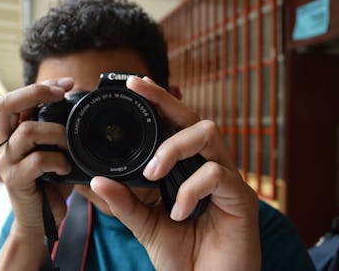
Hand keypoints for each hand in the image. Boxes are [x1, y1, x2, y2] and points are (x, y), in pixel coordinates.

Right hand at [0, 78, 74, 234]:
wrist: (40, 220)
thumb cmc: (49, 181)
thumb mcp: (52, 149)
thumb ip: (54, 128)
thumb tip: (76, 100)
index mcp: (9, 133)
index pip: (14, 98)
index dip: (40, 86)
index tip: (67, 84)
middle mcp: (2, 144)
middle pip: (6, 104)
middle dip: (37, 92)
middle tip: (63, 94)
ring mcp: (6, 162)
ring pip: (28, 131)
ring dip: (57, 133)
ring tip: (70, 145)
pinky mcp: (15, 180)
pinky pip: (38, 160)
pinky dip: (58, 160)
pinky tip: (66, 167)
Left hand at [90, 76, 260, 270]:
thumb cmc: (185, 258)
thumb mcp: (147, 227)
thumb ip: (126, 203)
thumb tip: (95, 181)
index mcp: (188, 171)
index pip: (174, 128)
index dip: (158, 103)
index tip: (134, 85)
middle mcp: (210, 169)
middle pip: (194, 119)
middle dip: (166, 100)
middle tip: (139, 88)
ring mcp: (229, 181)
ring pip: (209, 134)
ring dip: (176, 146)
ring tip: (153, 173)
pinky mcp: (243, 198)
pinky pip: (219, 174)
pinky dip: (192, 189)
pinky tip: (179, 212)